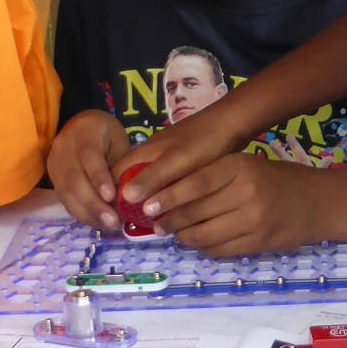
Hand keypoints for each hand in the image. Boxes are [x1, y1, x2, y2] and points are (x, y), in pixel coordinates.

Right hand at [49, 111, 130, 228]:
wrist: (82, 125)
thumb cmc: (107, 134)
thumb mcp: (119, 142)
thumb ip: (120, 165)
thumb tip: (124, 198)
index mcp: (85, 131)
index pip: (89, 155)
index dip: (99, 177)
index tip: (111, 196)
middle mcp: (64, 146)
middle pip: (74, 178)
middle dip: (93, 203)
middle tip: (113, 221)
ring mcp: (54, 162)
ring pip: (66, 192)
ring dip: (87, 213)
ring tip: (107, 225)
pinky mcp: (52, 177)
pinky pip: (64, 198)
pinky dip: (81, 212)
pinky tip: (97, 221)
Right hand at [117, 102, 250, 209]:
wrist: (235, 122)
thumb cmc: (205, 142)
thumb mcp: (178, 161)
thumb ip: (153, 177)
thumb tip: (125, 198)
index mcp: (144, 152)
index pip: (114, 174)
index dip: (111, 194)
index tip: (115, 218)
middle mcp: (151, 154)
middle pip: (129, 179)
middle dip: (128, 201)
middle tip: (135, 225)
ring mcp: (166, 156)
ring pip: (148, 181)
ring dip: (147, 199)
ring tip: (153, 221)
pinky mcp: (182, 161)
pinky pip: (165, 181)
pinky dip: (164, 194)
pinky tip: (172, 207)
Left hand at [145, 153, 325, 256]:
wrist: (318, 202)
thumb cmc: (276, 179)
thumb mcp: (246, 165)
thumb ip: (212, 176)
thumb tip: (166, 192)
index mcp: (240, 166)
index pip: (194, 183)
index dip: (167, 197)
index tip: (145, 206)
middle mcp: (246, 192)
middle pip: (195, 211)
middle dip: (170, 220)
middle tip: (156, 223)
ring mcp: (254, 220)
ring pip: (204, 235)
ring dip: (184, 237)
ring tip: (176, 233)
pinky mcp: (259, 243)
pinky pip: (219, 250)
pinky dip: (204, 247)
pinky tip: (200, 240)